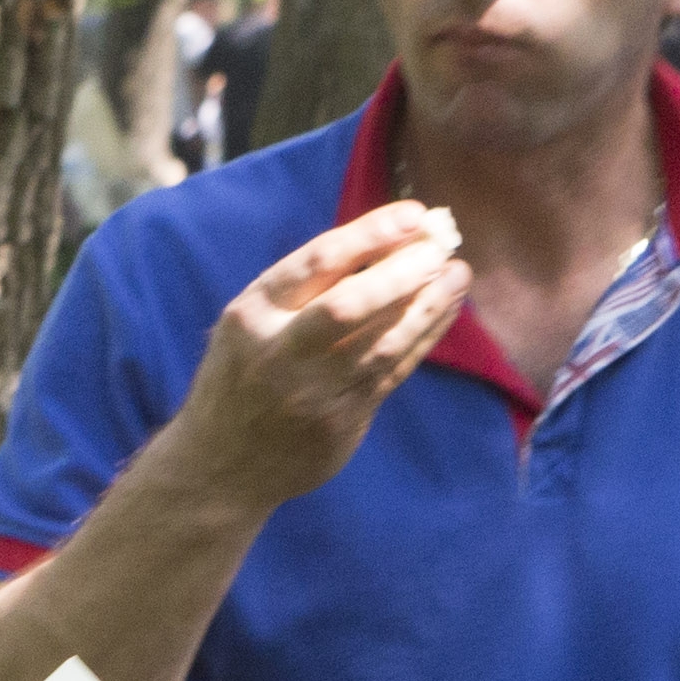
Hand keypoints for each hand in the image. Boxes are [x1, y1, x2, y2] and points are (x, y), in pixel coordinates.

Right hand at [164, 202, 469, 513]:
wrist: (220, 465)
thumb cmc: (242, 376)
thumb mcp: (249, 323)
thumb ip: (303, 289)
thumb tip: (387, 242)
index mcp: (251, 313)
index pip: (319, 261)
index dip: (372, 233)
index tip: (415, 215)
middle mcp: (279, 352)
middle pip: (352, 304)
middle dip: (404, 271)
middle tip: (442, 247)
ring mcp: (311, 393)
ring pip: (383, 341)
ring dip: (428, 304)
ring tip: (458, 274)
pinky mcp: (340, 423)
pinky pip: (393, 371)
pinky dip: (424, 337)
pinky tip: (444, 311)